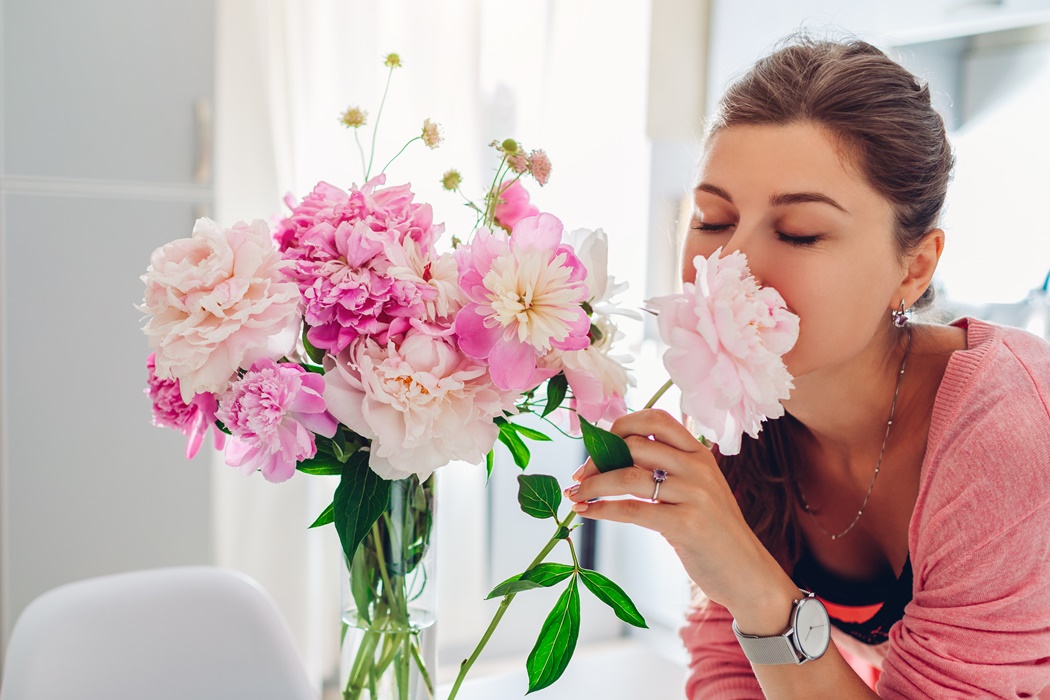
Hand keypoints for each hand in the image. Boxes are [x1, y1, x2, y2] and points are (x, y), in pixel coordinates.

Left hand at [565, 409, 792, 618]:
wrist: (748, 573)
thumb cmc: (714, 532)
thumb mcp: (699, 490)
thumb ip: (669, 469)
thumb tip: (616, 455)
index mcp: (700, 453)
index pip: (656, 419)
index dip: (621, 426)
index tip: (599, 446)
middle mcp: (698, 467)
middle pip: (635, 445)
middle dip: (598, 458)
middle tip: (580, 475)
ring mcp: (695, 495)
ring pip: (628, 475)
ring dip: (593, 484)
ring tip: (575, 494)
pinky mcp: (687, 525)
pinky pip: (632, 509)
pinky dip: (602, 509)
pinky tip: (586, 512)